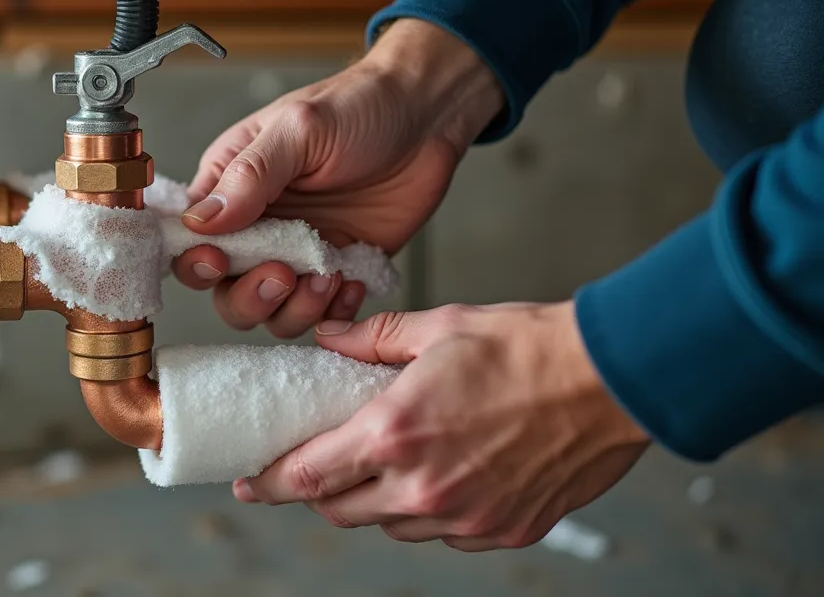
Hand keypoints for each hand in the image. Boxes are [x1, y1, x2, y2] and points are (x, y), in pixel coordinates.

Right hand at [173, 19, 503, 337]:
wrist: (427, 116)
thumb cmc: (360, 105)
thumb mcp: (299, 129)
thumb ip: (249, 176)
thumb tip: (201, 221)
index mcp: (231, 185)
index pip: (189, 239)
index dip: (196, 260)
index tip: (219, 259)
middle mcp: (257, 225)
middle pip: (224, 290)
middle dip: (247, 295)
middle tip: (282, 275)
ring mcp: (297, 251)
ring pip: (270, 312)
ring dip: (293, 309)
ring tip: (326, 276)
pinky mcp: (338, 268)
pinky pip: (321, 313)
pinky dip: (333, 311)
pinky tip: (351, 282)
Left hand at [233, 301, 651, 551]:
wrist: (613, 379)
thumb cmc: (527, 346)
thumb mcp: (438, 326)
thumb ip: (372, 339)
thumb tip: (329, 340)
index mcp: (395, 433)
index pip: (308, 477)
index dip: (269, 483)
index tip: (249, 482)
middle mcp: (423, 487)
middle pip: (340, 511)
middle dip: (317, 493)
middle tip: (311, 468)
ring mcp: (465, 518)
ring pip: (390, 527)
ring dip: (374, 502)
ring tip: (383, 465)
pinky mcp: (503, 532)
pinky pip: (443, 534)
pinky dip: (428, 512)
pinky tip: (439, 476)